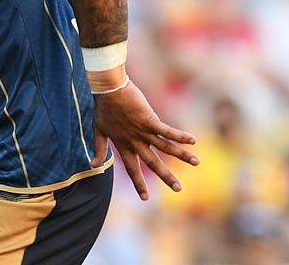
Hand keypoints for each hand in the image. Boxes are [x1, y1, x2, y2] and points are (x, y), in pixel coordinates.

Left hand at [92, 79, 198, 200]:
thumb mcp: (98, 131)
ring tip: (196, 162)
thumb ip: (98, 149)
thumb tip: (92, 166)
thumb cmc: (103, 108)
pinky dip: (179, 136)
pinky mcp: (149, 119)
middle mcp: (135, 141)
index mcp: (124, 145)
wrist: (107, 89)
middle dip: (166, 176)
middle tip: (178, 189)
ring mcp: (143, 131)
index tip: (145, 198)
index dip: (138, 183)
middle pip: (152, 163)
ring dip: (181, 155)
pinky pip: (167, 130)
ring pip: (165, 147)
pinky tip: (192, 140)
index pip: (132, 169)